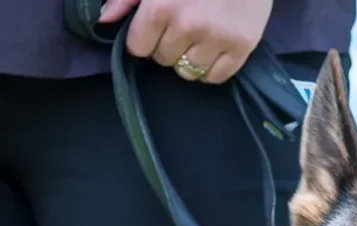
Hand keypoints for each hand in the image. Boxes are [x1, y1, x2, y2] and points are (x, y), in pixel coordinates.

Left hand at [99, 0, 273, 82]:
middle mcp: (188, 26)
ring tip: (198, 34)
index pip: (138, 48)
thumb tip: (104, 19)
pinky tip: (213, 46)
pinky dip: (211, 68)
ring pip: (188, 72)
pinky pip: (215, 77)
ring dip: (188, 58)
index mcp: (161, 6)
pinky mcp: (242, 46)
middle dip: (167, 45)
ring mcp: (217, 38)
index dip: (144, 37)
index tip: (155, 25)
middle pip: (163, 60)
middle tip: (182, 23)